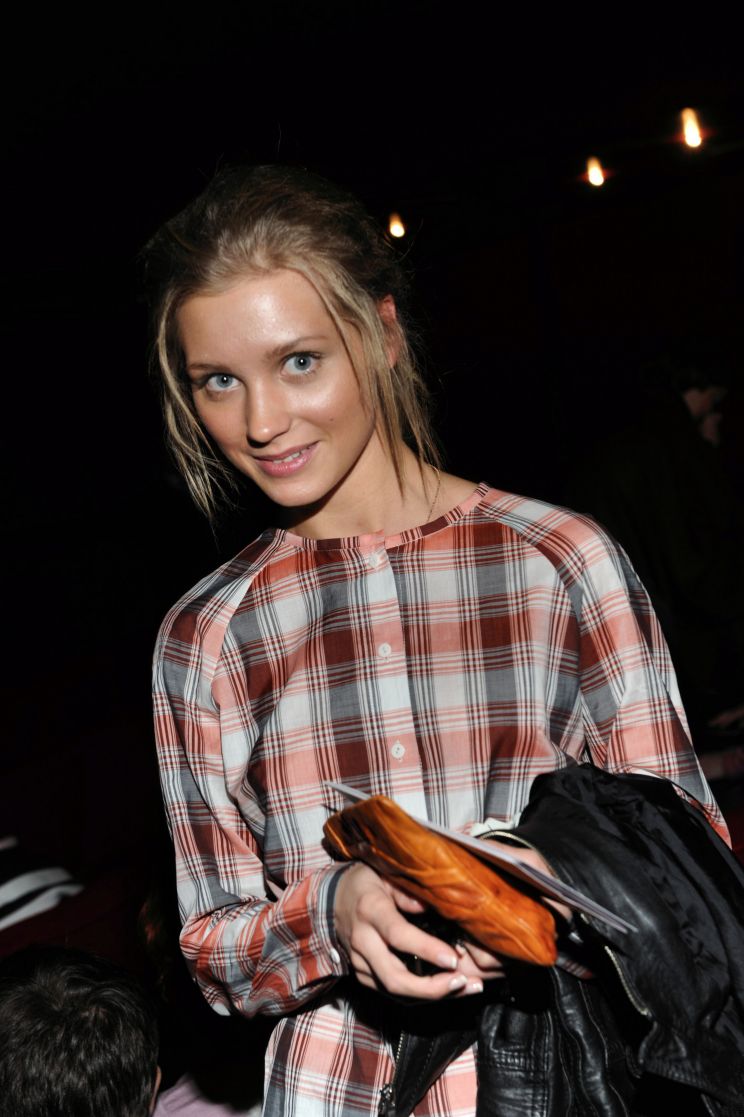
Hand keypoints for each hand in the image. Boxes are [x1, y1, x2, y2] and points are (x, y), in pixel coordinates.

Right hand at [334, 863, 482, 999]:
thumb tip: (429, 905)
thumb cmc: (366, 883)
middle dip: (431, 987)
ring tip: (465, 989)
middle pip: (394, 977)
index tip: (453, 958)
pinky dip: (419, 996)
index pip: (398, 935)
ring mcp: (360, 962)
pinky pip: (391, 994)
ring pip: (394, 991)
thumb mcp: (385, 874)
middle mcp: (362, 941)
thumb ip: (407, 891)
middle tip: (463, 982)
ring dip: (431, 996)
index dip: (426, 949)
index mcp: (370, 910)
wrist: (332, 900)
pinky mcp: (363, 976)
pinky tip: (445, 990)